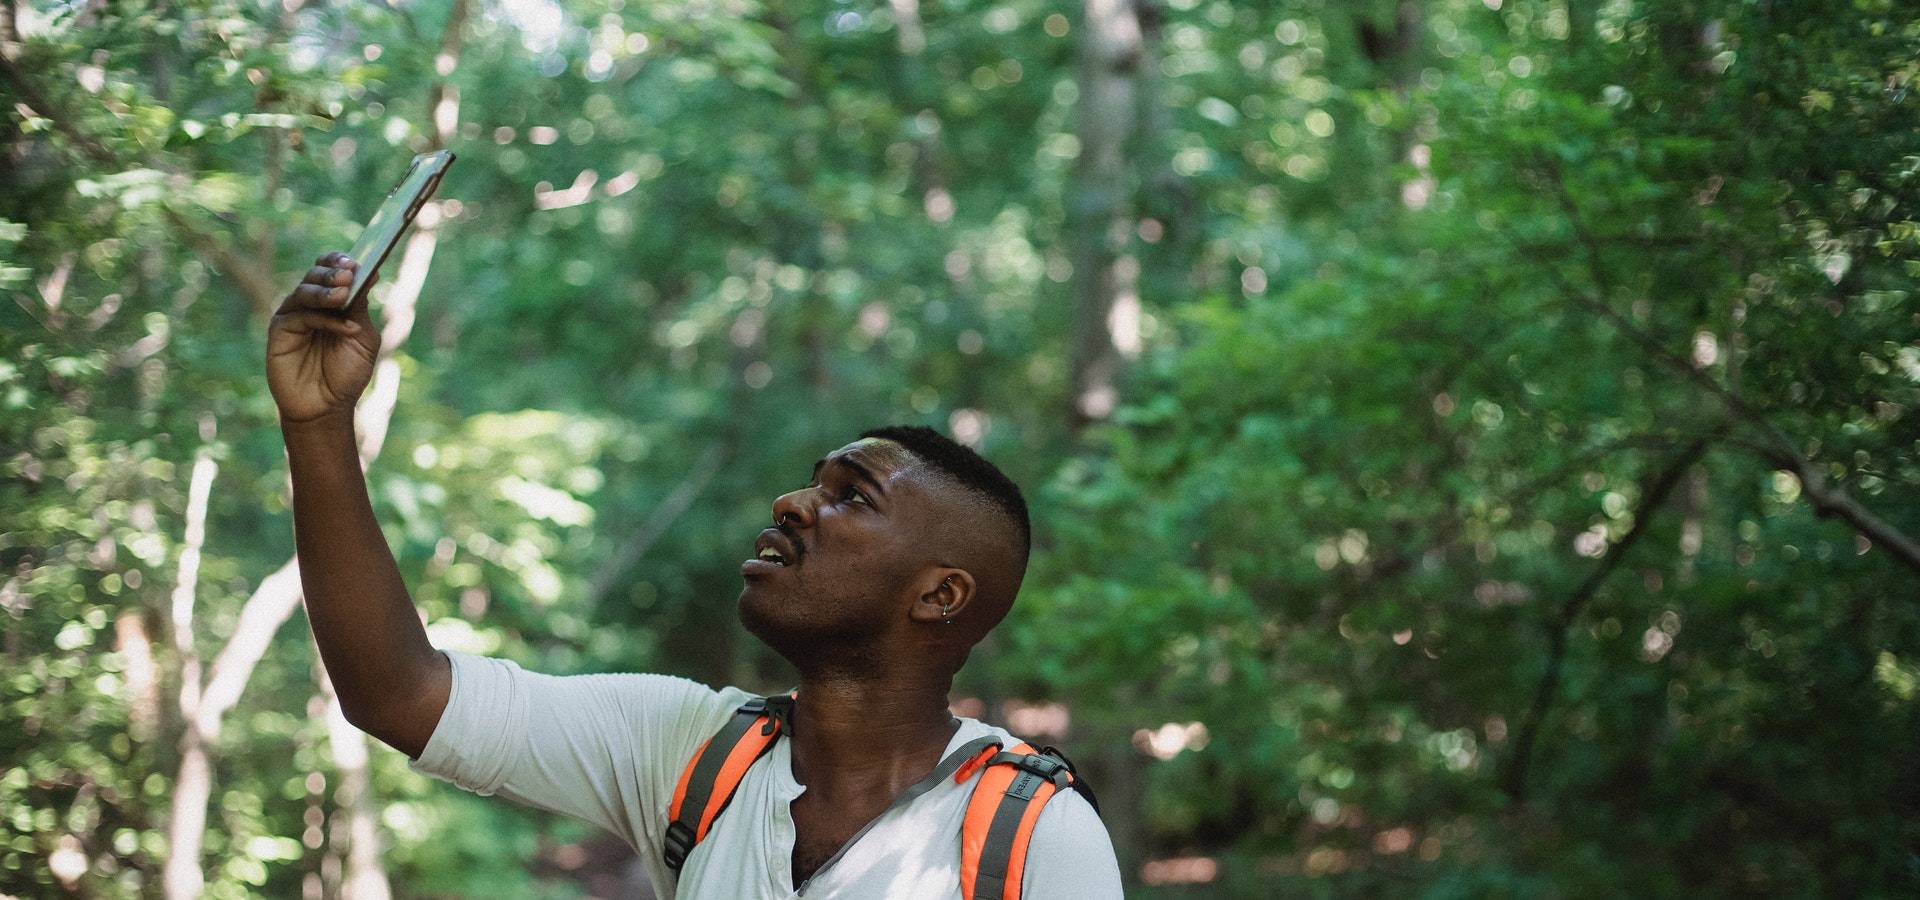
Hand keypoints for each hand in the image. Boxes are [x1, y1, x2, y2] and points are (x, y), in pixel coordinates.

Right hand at [267, 252, 381, 424]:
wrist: (327, 407)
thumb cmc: (347, 373)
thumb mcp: (362, 337)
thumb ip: (360, 306)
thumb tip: (368, 272)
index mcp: (331, 300)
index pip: (329, 268)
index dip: (338, 260)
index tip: (355, 261)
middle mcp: (310, 304)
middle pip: (315, 274)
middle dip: (332, 272)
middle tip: (348, 275)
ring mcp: (293, 315)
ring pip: (305, 291)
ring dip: (326, 291)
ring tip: (344, 295)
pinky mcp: (280, 331)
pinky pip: (300, 316)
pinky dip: (325, 320)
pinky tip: (346, 329)